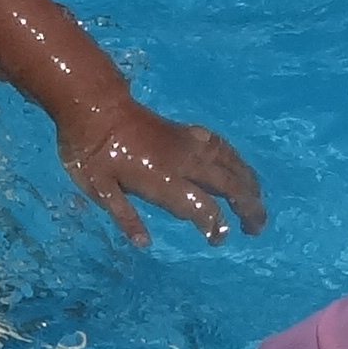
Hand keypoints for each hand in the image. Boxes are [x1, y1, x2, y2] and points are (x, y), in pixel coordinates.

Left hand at [54, 97, 263, 245]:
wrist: (94, 104)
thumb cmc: (90, 149)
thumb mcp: (97, 187)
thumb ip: (124, 215)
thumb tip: (145, 244)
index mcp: (163, 179)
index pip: (202, 208)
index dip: (216, 226)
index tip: (219, 240)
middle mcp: (184, 161)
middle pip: (229, 185)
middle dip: (249, 207)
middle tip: (255, 229)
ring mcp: (188, 143)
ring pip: (231, 163)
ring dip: (249, 184)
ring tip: (257, 201)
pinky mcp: (186, 131)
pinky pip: (221, 146)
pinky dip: (236, 160)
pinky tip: (239, 168)